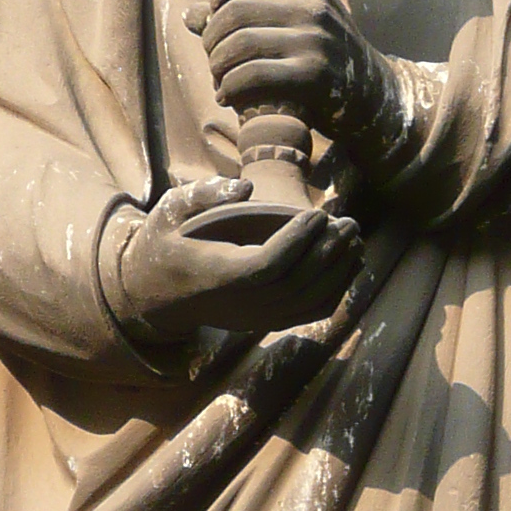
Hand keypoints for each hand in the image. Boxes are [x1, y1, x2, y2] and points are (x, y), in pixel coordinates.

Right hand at [111, 181, 361, 346]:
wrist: (156, 293)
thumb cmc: (166, 243)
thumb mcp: (169, 211)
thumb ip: (204, 195)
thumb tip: (247, 187)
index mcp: (215, 275)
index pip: (265, 266)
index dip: (296, 243)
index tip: (317, 214)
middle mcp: (238, 304)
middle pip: (294, 285)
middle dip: (327, 253)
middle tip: (348, 223)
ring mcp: (254, 318)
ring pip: (307, 302)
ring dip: (338, 271)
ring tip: (354, 239)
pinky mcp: (266, 322)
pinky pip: (308, 312)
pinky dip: (335, 290)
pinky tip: (349, 264)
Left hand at [190, 0, 401, 152]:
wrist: (372, 93)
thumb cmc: (322, 55)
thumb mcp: (293, 22)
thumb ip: (243, 15)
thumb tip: (190, 14)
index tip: (218, 21)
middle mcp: (310, 4)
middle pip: (231, 11)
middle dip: (211, 40)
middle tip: (215, 61)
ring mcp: (315, 39)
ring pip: (238, 44)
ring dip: (217, 67)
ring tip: (220, 81)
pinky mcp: (314, 75)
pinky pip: (251, 75)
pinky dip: (229, 89)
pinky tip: (228, 98)